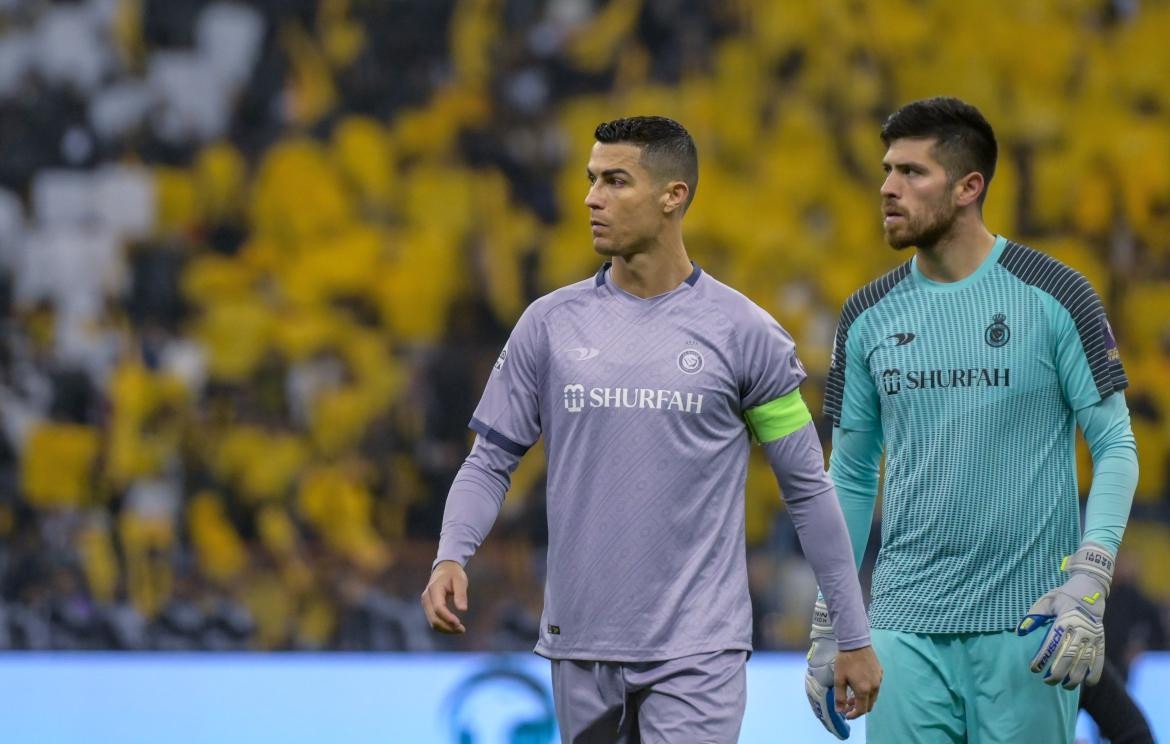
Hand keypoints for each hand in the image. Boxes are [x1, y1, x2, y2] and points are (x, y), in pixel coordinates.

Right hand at [421, 560, 468, 633]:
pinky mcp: (428, 607)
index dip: (448, 617)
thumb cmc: (453, 574)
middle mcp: (426, 597)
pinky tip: (454, 626)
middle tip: (462, 629)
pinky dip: (443, 626)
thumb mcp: (460, 580)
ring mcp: (426, 603)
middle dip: (447, 627)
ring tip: (460, 629)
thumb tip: (463, 610)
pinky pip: (433, 620)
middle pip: (434, 618)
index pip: (438, 608)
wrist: (444, 569)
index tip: (459, 624)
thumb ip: (461, 594)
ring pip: (432, 622)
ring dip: (445, 629)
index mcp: (434, 589)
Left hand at [805, 599, 880, 738]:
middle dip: (858, 708)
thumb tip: (840, 710)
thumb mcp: (839, 679)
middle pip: (869, 705)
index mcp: (864, 690)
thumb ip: (840, 697)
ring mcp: (879, 680)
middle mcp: (874, 687)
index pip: (861, 710)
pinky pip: (876, 687)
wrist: (855, 642)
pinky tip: (860, 683)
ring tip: (852, 694)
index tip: (846, 714)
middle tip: (848, 704)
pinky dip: (868, 690)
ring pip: (873, 696)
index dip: (853, 715)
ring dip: (864, 699)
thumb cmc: (845, 660)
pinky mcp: (880, 672)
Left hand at [1016, 542, 1112, 688]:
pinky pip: (1099, 660)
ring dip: (1075, 677)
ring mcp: (1093, 637)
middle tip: (1046, 681)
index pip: (1052, 643)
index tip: (1033, 668)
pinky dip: (1095, 673)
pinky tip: (1087, 683)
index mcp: (1065, 619)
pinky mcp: (1101, 641)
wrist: (1090, 590)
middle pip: (1068, 656)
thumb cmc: (1063, 597)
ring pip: (1085, 662)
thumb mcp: (1046, 601)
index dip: (1042, 658)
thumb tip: (1019, 632)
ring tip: (1064, 686)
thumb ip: (1033, 617)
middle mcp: (1081, 629)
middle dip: (1057, 672)